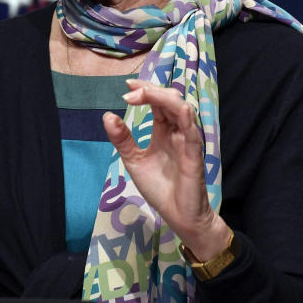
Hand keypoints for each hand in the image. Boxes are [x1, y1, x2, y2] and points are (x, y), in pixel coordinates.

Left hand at [102, 80, 230, 259]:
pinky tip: (178, 109)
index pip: (158, 102)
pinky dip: (186, 118)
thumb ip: (122, 139)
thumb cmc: (160, 187)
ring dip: (164, 98)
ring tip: (145, 94)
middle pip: (170, 100)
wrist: (178, 216)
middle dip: (151, 91)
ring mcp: (187, 142)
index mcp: (164, 131)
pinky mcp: (194, 156)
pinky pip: (193, 133)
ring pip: (183, 110)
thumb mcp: (134, 160)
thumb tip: (107, 116)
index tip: (127, 86)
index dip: (145, 91)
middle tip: (130, 91)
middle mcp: (177, 132)